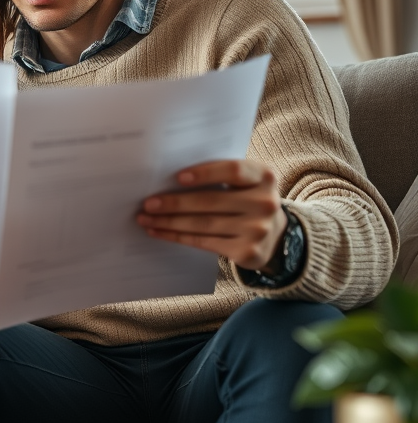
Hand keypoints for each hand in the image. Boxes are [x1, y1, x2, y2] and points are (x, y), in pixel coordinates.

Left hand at [136, 159, 286, 271]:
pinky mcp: (247, 252)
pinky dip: (177, 237)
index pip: (233, 170)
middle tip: (148, 203)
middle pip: (211, 201)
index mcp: (264, 176)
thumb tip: (168, 179)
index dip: (204, 173)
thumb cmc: (247, 199)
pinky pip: (204, 242)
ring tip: (146, 219)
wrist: (276, 236)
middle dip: (174, 203)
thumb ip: (219, 175)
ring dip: (169, 222)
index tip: (177, 177)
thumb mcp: (245, 182)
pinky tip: (159, 232)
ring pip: (204, 224)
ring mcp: (258, 229)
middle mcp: (265, 203)